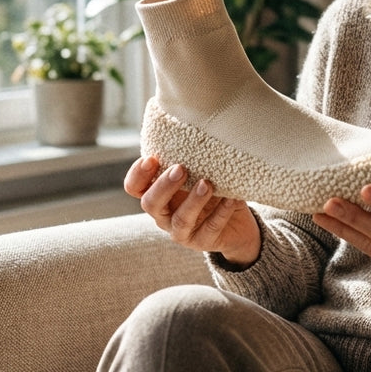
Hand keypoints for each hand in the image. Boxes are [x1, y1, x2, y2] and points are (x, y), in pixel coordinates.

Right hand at [124, 157, 261, 266]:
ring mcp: (181, 232)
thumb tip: (195, 129)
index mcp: (158, 195)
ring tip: (207, 184)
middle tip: (180, 169)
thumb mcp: (199, 174)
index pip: (134, 187)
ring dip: (193, 200)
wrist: (236, 224)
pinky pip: (210, 228)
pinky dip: (222, 212)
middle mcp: (164, 215)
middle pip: (150, 204)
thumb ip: (191, 161)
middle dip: (164, 185)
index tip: (152, 159)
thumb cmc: (212, 192)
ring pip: (181, 220)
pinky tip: (231, 198)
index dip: (138, 175)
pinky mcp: (202, 242)